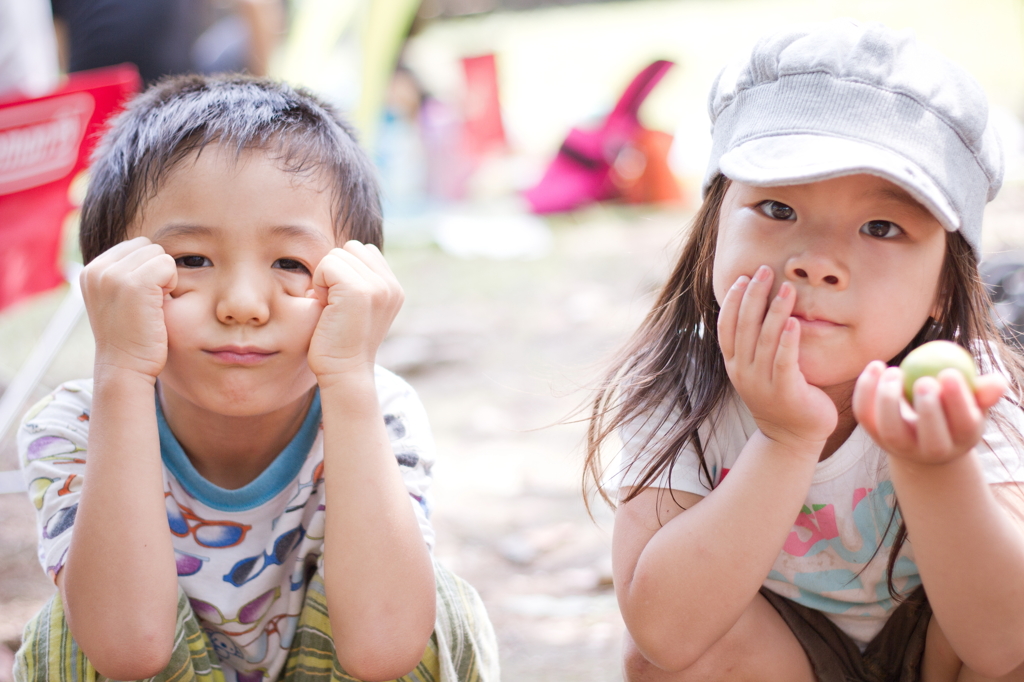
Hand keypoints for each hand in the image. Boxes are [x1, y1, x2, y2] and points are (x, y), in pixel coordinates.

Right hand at [80, 237, 176, 379]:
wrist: (125, 367)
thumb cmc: (130, 337)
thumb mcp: (116, 299)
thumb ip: (124, 274)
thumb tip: (148, 249)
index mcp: (90, 271)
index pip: (133, 247)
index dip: (146, 270)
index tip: (139, 299)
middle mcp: (96, 269)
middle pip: (147, 246)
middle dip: (155, 271)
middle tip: (148, 303)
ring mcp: (114, 275)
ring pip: (159, 254)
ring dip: (165, 278)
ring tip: (151, 305)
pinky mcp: (135, 283)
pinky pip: (168, 264)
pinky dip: (172, 283)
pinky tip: (159, 306)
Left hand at [306, 241, 403, 385]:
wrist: (344, 372)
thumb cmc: (340, 342)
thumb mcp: (357, 307)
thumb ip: (358, 281)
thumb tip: (338, 255)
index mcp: (394, 289)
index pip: (363, 251)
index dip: (344, 271)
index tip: (341, 302)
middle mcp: (391, 286)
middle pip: (351, 248)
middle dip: (335, 271)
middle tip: (333, 304)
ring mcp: (378, 287)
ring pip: (338, 255)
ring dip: (326, 278)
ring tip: (330, 307)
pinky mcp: (360, 290)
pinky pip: (328, 264)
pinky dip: (319, 283)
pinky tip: (325, 307)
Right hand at [717, 265, 836, 452]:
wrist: (793, 438)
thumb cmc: (781, 396)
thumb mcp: (758, 370)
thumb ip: (755, 344)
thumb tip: (758, 309)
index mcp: (734, 364)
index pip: (727, 326)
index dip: (733, 300)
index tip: (744, 277)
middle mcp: (744, 371)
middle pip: (745, 326)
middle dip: (754, 295)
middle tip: (765, 270)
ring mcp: (762, 383)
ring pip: (765, 340)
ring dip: (774, 311)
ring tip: (787, 288)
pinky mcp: (785, 392)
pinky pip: (784, 361)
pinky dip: (787, 340)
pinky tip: (793, 321)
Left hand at [852, 361, 1006, 465]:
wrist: (921, 437)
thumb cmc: (953, 410)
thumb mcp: (974, 402)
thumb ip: (985, 392)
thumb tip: (996, 382)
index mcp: (960, 439)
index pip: (963, 424)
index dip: (958, 400)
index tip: (950, 372)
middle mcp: (930, 450)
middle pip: (930, 436)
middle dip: (928, 408)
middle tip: (924, 380)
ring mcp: (898, 445)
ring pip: (890, 428)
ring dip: (889, 398)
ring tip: (896, 371)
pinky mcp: (872, 434)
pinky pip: (864, 413)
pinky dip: (865, 390)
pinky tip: (876, 366)